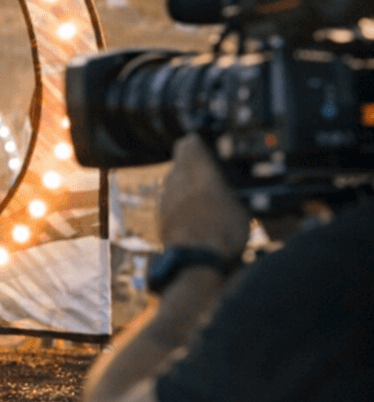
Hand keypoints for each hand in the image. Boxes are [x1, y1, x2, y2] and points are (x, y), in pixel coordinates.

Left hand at [157, 134, 250, 257]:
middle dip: (195, 165)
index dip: (199, 142)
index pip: (189, 142)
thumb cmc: (222, 230)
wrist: (195, 259)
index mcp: (195, 169)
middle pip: (181, 161)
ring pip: (175, 181)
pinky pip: (171, 200)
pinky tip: (197, 214)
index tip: (209, 145)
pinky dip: (182, 203)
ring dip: (188, 184)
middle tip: (214, 173)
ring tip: (208, 197)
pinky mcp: (161, 213)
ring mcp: (165, 196)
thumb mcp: (241, 203)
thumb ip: (229, 185)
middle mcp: (175, 178)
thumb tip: (227, 179)